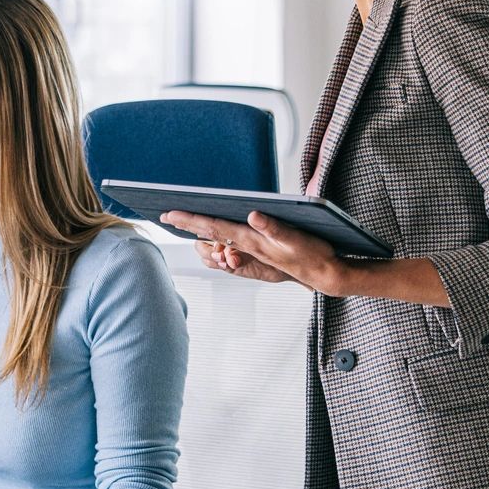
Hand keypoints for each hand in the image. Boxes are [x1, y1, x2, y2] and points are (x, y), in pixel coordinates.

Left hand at [162, 211, 346, 294]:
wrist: (324, 274)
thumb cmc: (312, 255)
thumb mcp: (296, 239)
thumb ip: (274, 228)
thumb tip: (253, 216)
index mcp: (251, 241)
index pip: (214, 228)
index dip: (192, 220)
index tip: (171, 214)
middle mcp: (247, 245)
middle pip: (210, 232)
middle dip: (187, 223)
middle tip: (165, 215)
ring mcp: (252, 249)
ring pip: (219, 238)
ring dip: (199, 229)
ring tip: (181, 220)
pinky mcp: (260, 249)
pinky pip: (232, 241)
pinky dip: (217, 234)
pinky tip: (211, 231)